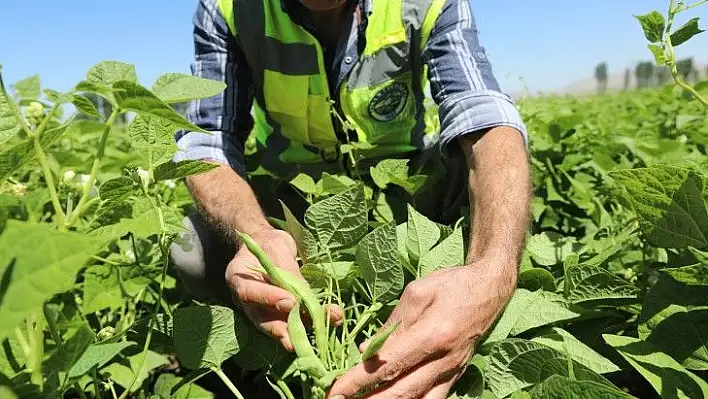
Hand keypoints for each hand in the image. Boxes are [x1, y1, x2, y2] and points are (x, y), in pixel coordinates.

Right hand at [225, 228, 342, 350]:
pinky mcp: (284, 315)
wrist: (268, 246)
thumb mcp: (277, 247)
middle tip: (298, 341)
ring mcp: (266, 312)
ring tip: (331, 321)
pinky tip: (335, 318)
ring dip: (308, 327)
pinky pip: (298, 321)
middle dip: (284, 332)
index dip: (269, 299)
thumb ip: (286, 270)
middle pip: (264, 321)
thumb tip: (301, 295)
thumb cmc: (269, 244)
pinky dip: (316, 321)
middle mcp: (250, 302)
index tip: (290, 302)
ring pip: (284, 325)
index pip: (250, 293)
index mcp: (239, 279)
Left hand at [327, 261, 515, 398]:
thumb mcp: (416, 294)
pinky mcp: (455, 377)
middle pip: (401, 393)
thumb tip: (365, 351)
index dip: (358, 382)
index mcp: (433, 336)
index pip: (388, 366)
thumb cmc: (452, 284)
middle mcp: (444, 361)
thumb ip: (392, 325)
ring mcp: (452, 373)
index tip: (336, 391)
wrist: (490, 289)